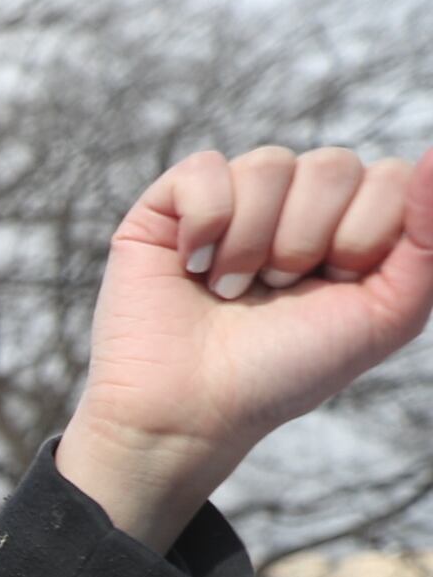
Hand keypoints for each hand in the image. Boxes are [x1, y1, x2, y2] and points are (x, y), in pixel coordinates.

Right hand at [60, 146, 432, 548]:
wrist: (191, 412)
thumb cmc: (284, 371)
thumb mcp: (388, 314)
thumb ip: (429, 239)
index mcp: (351, 224)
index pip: (390, 177)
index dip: (364, 237)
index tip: (333, 288)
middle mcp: (296, 204)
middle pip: (333, 165)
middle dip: (306, 243)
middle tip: (277, 293)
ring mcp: (234, 199)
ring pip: (270, 164)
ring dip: (252, 244)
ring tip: (232, 289)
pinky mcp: (170, 205)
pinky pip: (206, 170)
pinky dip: (206, 224)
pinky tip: (193, 266)